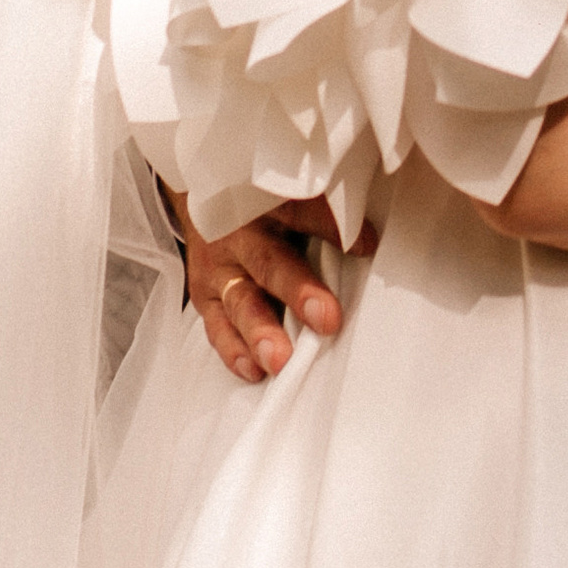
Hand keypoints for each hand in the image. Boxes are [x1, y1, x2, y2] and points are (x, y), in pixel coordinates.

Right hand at [178, 195, 366, 382]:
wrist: (202, 204)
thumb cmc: (256, 206)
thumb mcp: (287, 199)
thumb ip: (324, 217)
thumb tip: (365, 243)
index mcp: (265, 202)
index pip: (299, 211)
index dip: (330, 228)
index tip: (364, 247)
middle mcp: (240, 235)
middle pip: (269, 262)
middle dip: (297, 292)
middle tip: (325, 319)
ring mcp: (218, 268)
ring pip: (240, 301)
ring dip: (260, 332)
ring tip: (279, 359)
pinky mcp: (204, 296)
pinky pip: (217, 327)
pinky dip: (234, 350)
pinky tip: (252, 368)